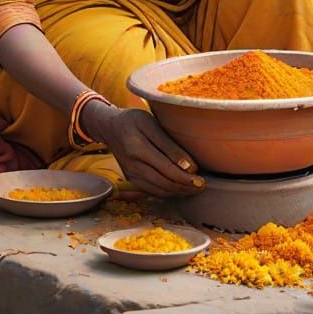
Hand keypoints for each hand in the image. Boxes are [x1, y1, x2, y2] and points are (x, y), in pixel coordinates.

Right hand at [82, 104, 203, 197]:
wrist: (109, 127)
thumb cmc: (134, 120)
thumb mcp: (151, 123)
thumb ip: (169, 145)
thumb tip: (190, 166)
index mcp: (137, 148)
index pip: (166, 168)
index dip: (185, 177)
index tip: (201, 178)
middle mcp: (132, 165)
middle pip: (164, 183)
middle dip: (185, 187)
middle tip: (202, 186)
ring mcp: (130, 175)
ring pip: (159, 190)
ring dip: (179, 192)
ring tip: (195, 189)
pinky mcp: (131, 179)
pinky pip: (152, 191)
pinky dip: (168, 193)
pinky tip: (180, 189)